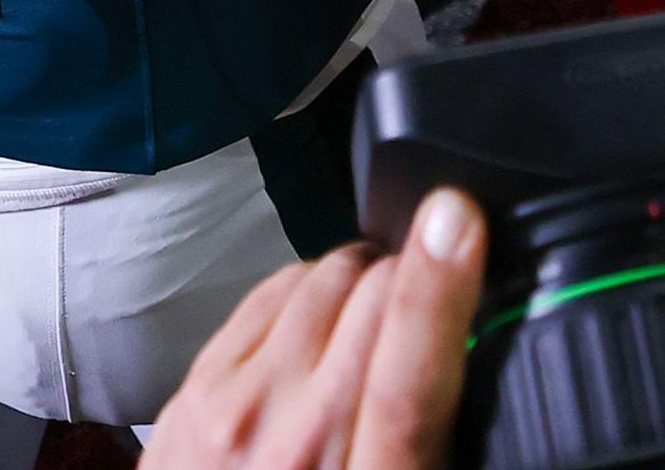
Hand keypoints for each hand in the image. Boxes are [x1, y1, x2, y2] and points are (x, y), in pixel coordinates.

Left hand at [143, 189, 487, 469]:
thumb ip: (433, 431)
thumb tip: (473, 355)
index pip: (409, 369)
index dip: (438, 283)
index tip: (460, 218)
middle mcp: (295, 445)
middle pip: (368, 300)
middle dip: (411, 277)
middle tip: (429, 296)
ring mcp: (233, 415)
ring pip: (317, 281)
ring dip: (357, 281)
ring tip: (375, 312)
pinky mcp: (192, 396)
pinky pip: (265, 296)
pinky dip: (304, 293)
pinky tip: (318, 322)